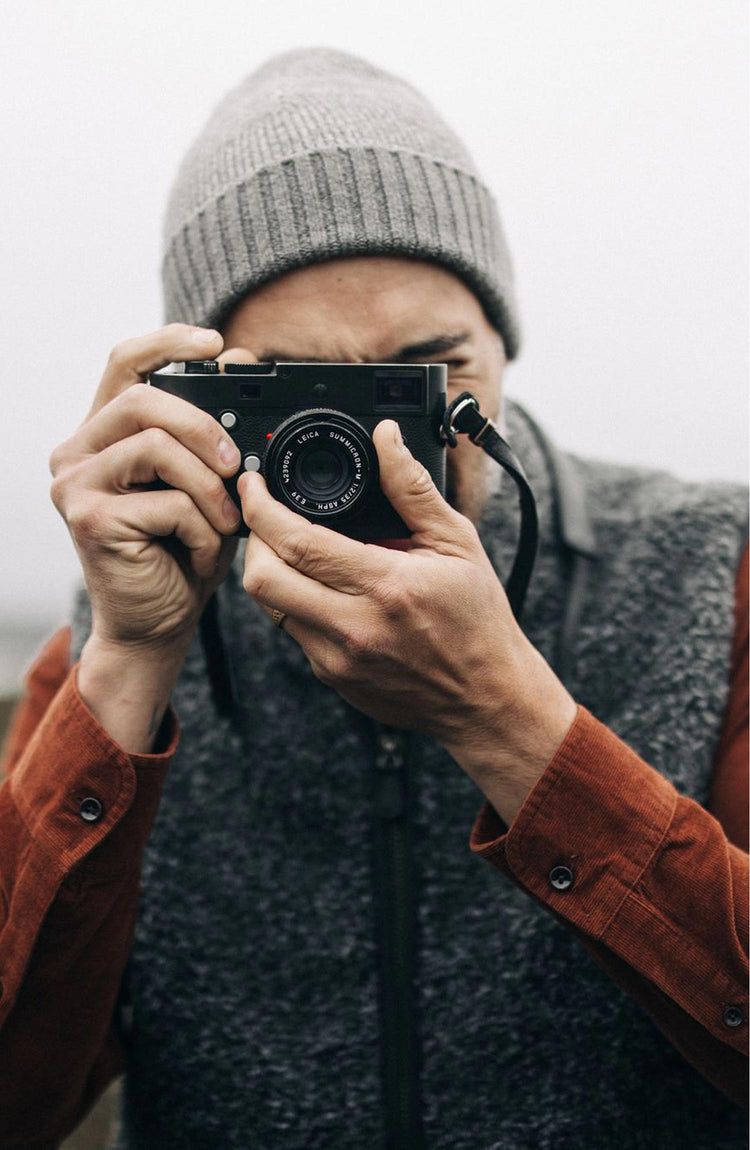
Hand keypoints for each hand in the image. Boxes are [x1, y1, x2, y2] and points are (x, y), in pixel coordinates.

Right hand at [49, 324, 242, 655]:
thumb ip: (212, 428)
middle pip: (144, 400)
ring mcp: (75, 484)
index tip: (216, 343)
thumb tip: (242, 357)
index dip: (168, 341)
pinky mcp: (88, 519)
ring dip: (209, 488)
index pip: (125, 363)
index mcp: (104, 434)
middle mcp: (77, 452)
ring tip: (225, 524)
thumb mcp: (205, 481)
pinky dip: (202, 529)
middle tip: (237, 466)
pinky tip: (203, 553)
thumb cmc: (181, 552)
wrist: (156, 624)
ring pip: (156, 447)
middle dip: (205, 428)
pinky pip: (166, 502)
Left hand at [238, 420, 575, 811]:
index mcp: (385, 587)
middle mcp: (353, 628)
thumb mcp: (457, 542)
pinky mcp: (331, 678)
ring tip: (297, 549)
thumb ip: (412, 488)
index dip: (261, 507)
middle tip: (266, 516)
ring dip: (272, 570)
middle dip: (252, 537)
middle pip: (261, 579)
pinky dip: (296, 601)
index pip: (297, 543)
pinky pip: (292, 631)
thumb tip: (385, 437)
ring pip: (270, 607)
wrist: (485, 698)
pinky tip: (325, 588)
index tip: (254, 484)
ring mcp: (336, 660)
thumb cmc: (477, 620)